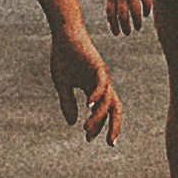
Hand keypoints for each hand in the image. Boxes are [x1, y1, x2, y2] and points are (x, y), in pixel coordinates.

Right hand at [49, 26, 120, 143]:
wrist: (64, 34)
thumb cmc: (64, 56)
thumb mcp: (62, 84)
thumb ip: (68, 103)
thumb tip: (73, 123)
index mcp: (94, 89)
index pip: (102, 112)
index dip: (97, 126)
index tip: (89, 139)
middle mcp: (102, 84)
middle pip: (114, 108)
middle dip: (114, 126)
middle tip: (110, 143)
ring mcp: (102, 75)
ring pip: (108, 100)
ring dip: (98, 116)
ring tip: (87, 128)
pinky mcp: (99, 66)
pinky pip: (102, 85)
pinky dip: (97, 96)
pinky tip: (88, 106)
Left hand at [103, 0, 150, 35]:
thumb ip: (113, 1)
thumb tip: (114, 17)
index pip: (111, 15)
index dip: (113, 26)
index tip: (116, 33)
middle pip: (123, 16)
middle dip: (125, 27)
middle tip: (127, 33)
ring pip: (135, 12)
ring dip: (136, 22)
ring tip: (138, 27)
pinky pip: (145, 2)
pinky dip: (146, 10)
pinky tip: (146, 15)